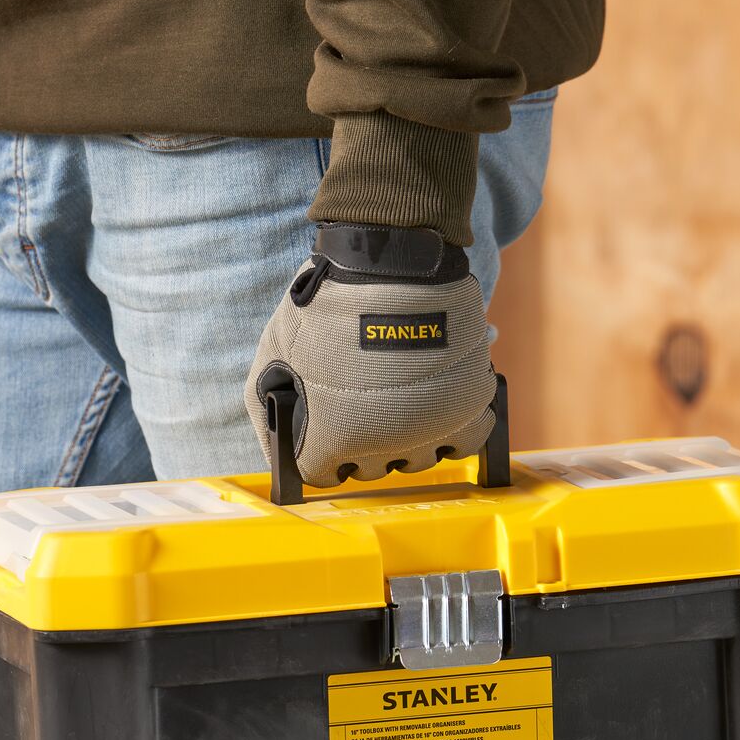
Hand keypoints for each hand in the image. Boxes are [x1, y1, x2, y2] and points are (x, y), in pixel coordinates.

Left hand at [245, 223, 495, 485]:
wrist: (390, 263)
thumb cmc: (327, 304)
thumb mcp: (274, 355)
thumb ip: (273, 407)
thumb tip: (281, 442)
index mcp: (329, 440)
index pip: (323, 476)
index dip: (323, 454)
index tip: (330, 434)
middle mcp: (380, 447)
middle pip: (370, 470)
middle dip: (363, 443)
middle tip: (364, 405)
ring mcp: (427, 431)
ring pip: (415, 461)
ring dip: (407, 438)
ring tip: (401, 399)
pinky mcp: (466, 409)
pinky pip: (463, 444)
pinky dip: (452, 431)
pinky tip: (437, 406)